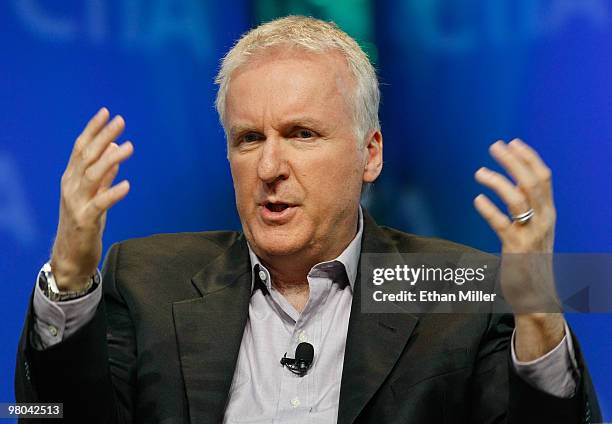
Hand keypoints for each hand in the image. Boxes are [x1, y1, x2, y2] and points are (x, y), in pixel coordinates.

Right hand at [50, 108, 133, 290]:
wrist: (70, 256)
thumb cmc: (84, 223)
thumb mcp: (95, 194)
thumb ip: (104, 174)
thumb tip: (115, 149)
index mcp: (72, 178)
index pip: (81, 148)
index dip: (93, 130)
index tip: (106, 112)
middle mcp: (70, 187)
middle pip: (86, 156)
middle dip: (103, 136)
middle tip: (120, 121)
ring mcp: (76, 203)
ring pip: (92, 176)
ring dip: (110, 159)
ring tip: (128, 147)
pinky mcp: (85, 221)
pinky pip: (100, 204)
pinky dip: (112, 193)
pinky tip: (127, 185)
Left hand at [473, 138, 563, 359]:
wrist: (537, 294)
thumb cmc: (531, 258)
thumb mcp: (534, 228)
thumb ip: (528, 206)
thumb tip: (515, 180)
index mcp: (549, 213)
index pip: (543, 178)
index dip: (528, 157)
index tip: (512, 142)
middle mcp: (544, 220)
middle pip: (532, 182)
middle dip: (514, 161)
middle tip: (494, 146)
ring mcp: (531, 235)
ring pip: (519, 200)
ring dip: (499, 181)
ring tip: (480, 172)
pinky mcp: (516, 249)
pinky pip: (502, 225)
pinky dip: (489, 210)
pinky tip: (477, 200)